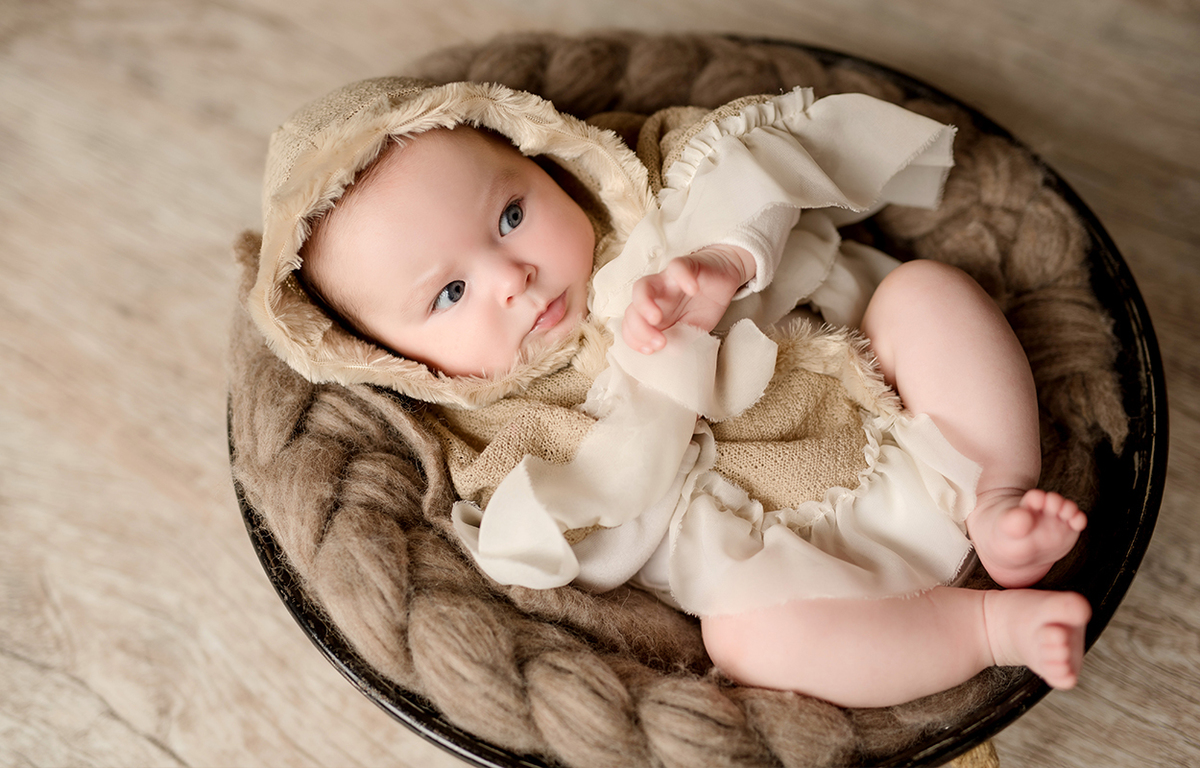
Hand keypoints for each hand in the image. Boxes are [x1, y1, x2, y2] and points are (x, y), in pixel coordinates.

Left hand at [622, 245, 754, 353]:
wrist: (723, 277)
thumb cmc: (702, 305)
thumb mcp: (692, 331)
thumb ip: (678, 340)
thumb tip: (669, 352)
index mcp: (652, 315)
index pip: (630, 327)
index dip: (635, 340)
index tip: (650, 351)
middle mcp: (654, 297)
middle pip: (632, 310)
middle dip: (640, 330)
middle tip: (659, 343)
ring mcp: (666, 280)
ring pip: (642, 287)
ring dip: (644, 305)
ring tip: (656, 319)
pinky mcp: (684, 265)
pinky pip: (677, 268)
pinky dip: (683, 279)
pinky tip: (693, 291)